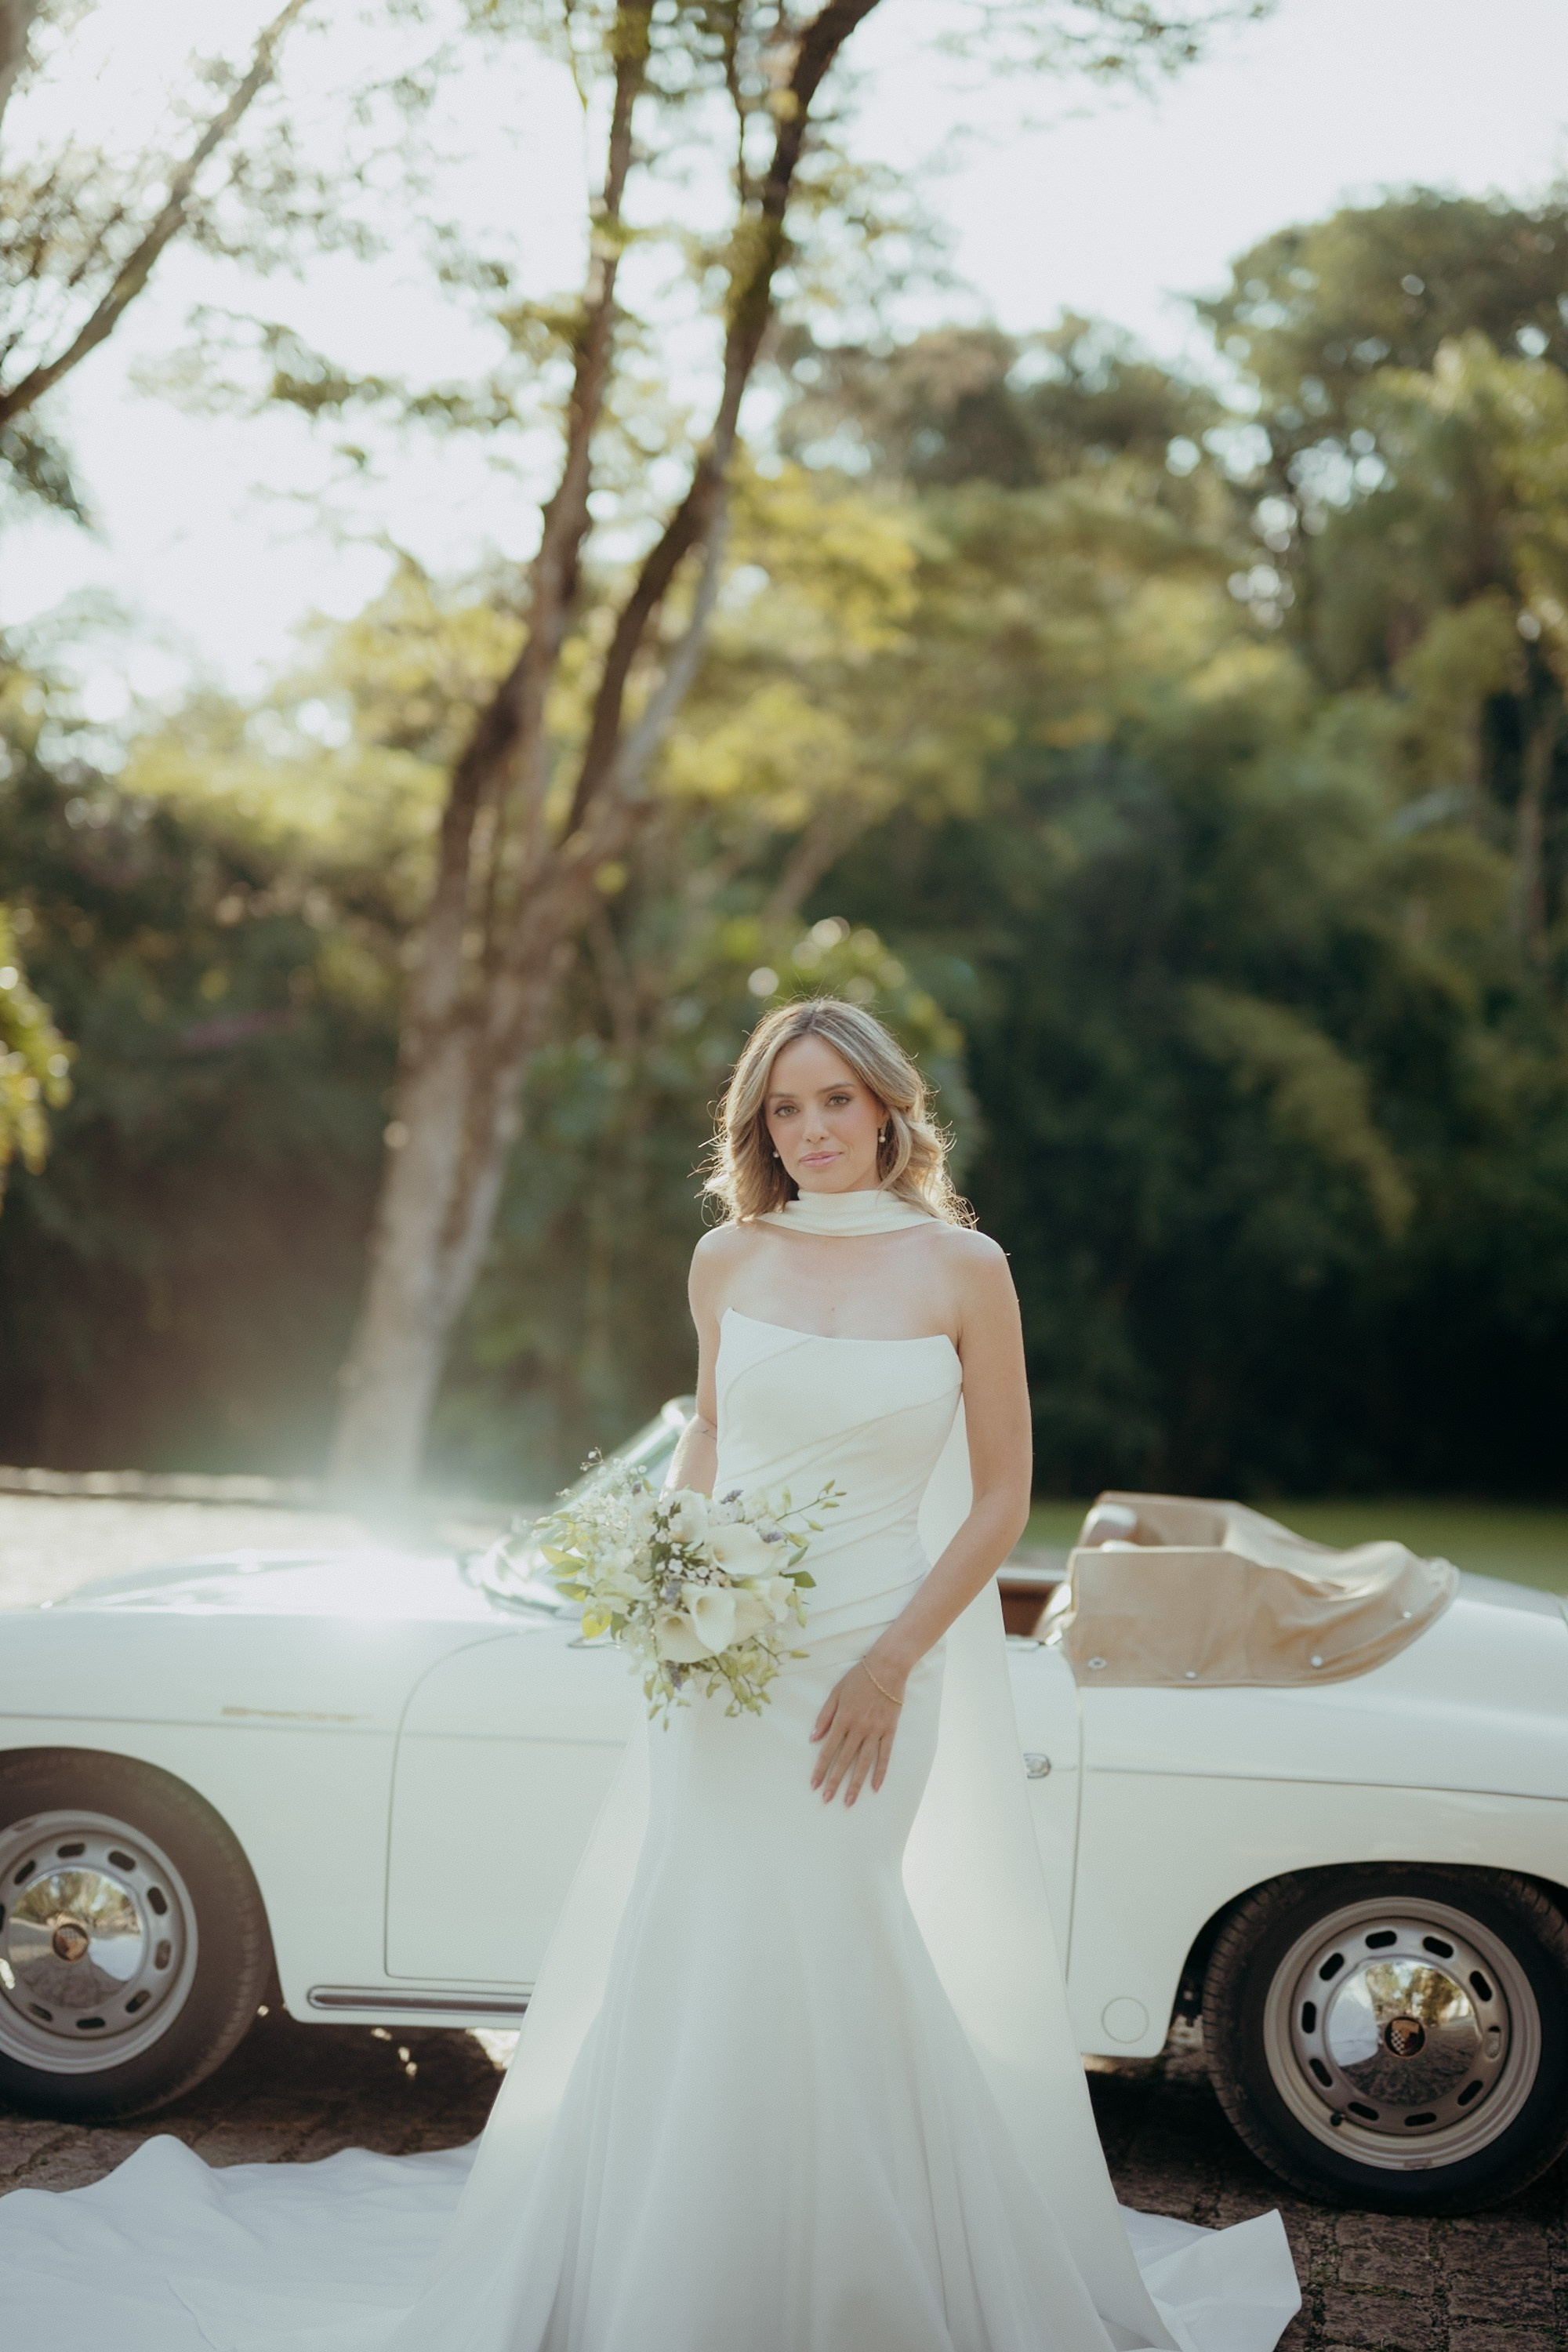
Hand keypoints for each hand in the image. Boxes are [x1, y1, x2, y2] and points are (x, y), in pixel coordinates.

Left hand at [810, 1654, 906, 1805]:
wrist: (887, 1667)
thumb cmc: (859, 1678)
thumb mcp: (836, 1692)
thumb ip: (825, 1716)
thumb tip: (813, 1738)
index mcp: (843, 1719)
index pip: (828, 1750)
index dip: (820, 1768)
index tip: (813, 1784)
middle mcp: (859, 1728)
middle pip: (844, 1760)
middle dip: (834, 1782)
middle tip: (827, 1800)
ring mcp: (876, 1731)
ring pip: (864, 1763)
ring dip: (855, 1783)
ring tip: (849, 1801)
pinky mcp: (890, 1731)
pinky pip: (885, 1755)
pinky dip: (880, 1772)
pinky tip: (875, 1787)